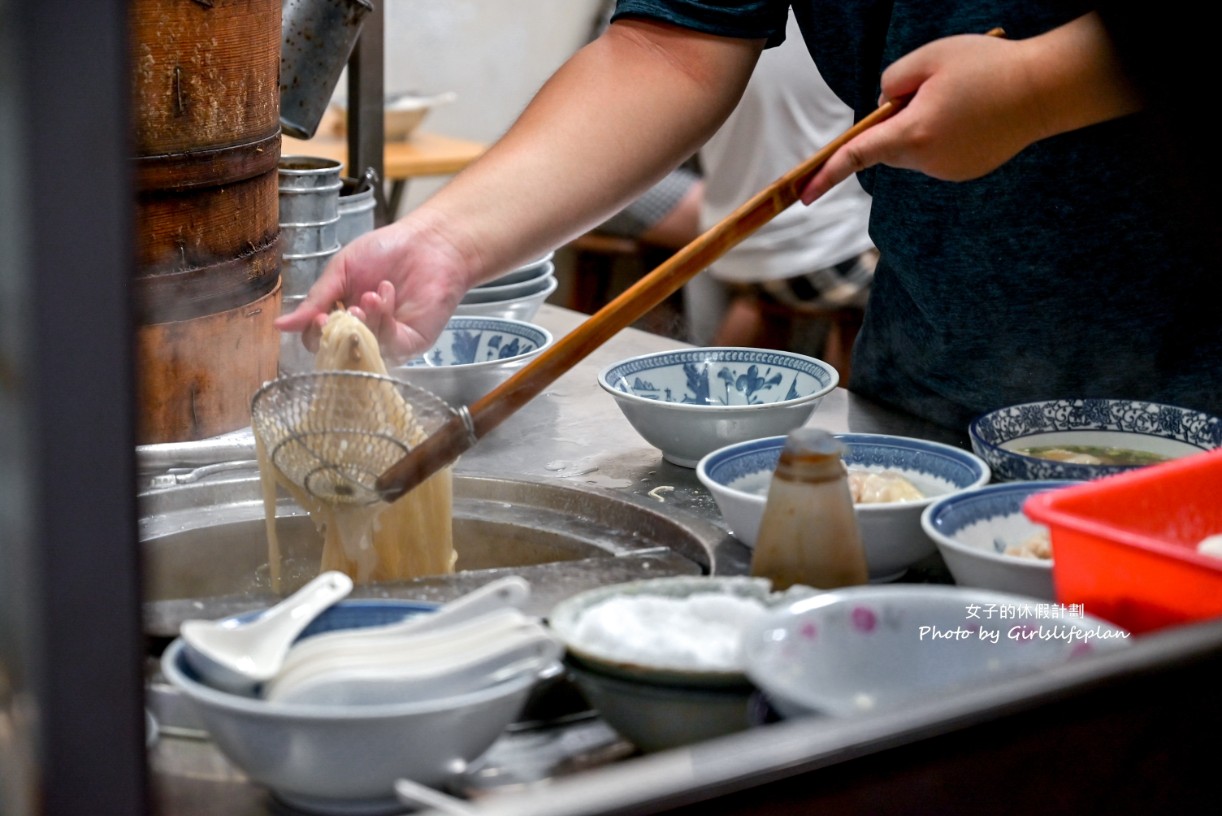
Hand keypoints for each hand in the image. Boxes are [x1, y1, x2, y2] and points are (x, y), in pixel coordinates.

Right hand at [274, 218, 473, 362]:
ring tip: (369, 295)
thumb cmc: (385, 251)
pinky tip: (384, 296)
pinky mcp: (411, 342)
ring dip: (365, 322)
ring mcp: (387, 341)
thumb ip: (315, 299)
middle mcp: (363, 333)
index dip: (316, 334)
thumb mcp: (340, 271)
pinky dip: (384, 322)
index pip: (318, 341)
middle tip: (346, 311)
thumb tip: (280, 326)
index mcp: (341, 317)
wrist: (427, 242)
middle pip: (340, 352)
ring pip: (364, 350)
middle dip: (341, 333)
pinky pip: (390, 346)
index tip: (320, 318)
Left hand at [801, 14, 1141, 202]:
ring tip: (961, 97)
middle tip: (932, 86)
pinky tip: (973, 114)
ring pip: (913, 147)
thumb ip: (891, 83)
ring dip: (922, 124)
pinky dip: (943, 133)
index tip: (803, 195)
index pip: (857, 155)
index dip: (827, 174)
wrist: (1044, 90)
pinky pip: (936, 153)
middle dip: (896, 118)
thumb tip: (882, 108)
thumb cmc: (986, 67)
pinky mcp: (964, 172)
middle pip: (888, 143)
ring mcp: (946, 171)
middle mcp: (927, 161)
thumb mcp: (928, 58)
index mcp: (912, 134)